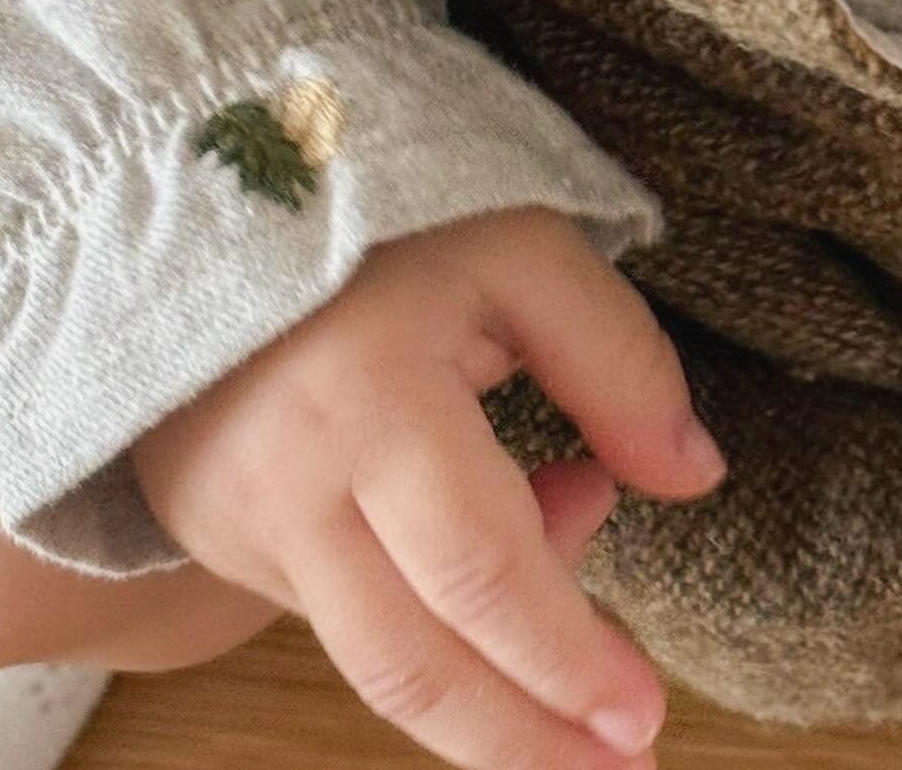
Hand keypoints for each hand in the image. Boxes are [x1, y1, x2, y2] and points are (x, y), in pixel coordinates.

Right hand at [132, 206, 725, 769]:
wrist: (209, 188)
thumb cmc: (381, 211)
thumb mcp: (520, 248)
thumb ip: (616, 361)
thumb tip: (692, 477)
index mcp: (365, 402)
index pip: (483, 575)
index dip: (568, 662)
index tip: (642, 718)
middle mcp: (284, 485)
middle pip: (411, 666)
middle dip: (522, 743)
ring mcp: (235, 516)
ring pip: (370, 653)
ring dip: (481, 689)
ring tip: (572, 675)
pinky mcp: (216, 527)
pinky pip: (335, 607)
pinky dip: (424, 612)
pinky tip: (485, 549)